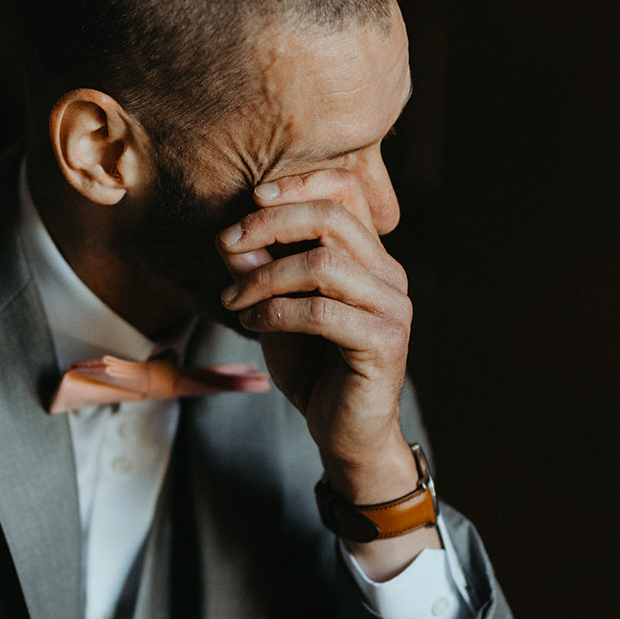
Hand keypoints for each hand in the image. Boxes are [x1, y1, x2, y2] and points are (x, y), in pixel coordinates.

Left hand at [216, 167, 413, 503]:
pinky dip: (277, 313)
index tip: (252, 198)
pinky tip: (253, 325)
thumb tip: (229, 237)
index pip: (347, 191)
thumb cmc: (313, 370)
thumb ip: (259, 273)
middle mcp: (389, 275)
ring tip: (234, 300)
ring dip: (265, 277)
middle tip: (227, 244)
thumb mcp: (276, 310)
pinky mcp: (384, 341)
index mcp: (370, 258)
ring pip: (324, 263)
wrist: (345, 434)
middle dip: (269, 224)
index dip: (298, 184)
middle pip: (332, 217)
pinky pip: (322, 312)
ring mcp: (392, 307)